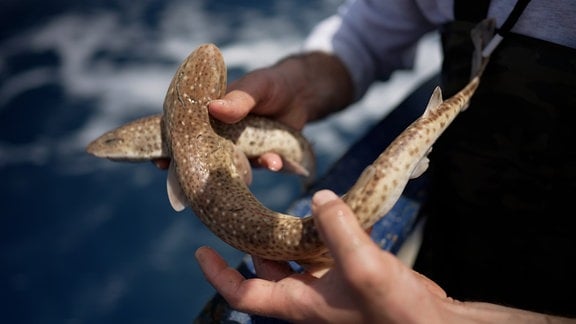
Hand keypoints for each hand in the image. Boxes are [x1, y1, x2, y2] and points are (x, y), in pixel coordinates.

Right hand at [154, 52, 352, 170]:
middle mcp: (221, 136)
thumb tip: (214, 108)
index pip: (183, 131)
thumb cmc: (270, 85)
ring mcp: (241, 150)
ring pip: (232, 168)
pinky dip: (269, 166)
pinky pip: (261, 167)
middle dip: (196, 173)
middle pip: (201, 157)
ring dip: (241, 172)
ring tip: (259, 166)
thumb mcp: (256, 86)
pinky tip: (277, 162)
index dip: (169, 147)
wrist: (301, 94)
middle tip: (193, 185)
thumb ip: (238, 99)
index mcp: (210, 116)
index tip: (159, 161)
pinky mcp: (261, 158)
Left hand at [196, 190, 573, 322]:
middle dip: (253, 241)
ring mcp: (331, 285)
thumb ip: (337, 229)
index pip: (244, 293)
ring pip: (297, 255)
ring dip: (290, 232)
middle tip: (241, 210)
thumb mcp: (363, 266)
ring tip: (283, 201)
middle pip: (267, 268)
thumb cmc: (398, 312)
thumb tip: (319, 198)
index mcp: (299, 303)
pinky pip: (327, 248)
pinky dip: (324, 229)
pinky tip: (332, 208)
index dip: (218, 274)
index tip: (200, 250)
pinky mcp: (352, 274)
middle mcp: (310, 296)